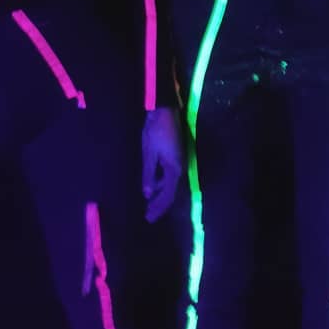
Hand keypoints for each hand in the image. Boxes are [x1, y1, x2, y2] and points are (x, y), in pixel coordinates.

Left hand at [141, 106, 183, 221]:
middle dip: (160, 205)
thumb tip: (147, 194)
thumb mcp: (149, 154)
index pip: (168, 195)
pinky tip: (153, 186)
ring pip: (170, 184)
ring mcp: (179, 162)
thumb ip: (149, 175)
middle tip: (149, 216)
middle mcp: (180, 168)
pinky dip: (161, 184)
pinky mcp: (176, 156)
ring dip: (160, 195)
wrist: (164, 111)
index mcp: (174, 169)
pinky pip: (169, 176)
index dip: (159, 208)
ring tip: (149, 204)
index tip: (149, 218)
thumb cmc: (155, 131)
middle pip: (171, 192)